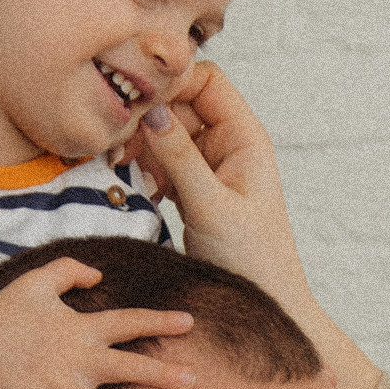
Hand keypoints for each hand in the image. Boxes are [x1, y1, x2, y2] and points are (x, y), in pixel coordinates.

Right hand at [0, 257, 196, 388]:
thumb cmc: (5, 310)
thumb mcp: (38, 279)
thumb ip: (71, 270)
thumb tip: (99, 274)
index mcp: (81, 328)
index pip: (128, 322)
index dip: (159, 321)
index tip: (190, 323)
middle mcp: (75, 359)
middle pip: (126, 368)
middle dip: (161, 375)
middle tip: (193, 383)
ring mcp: (56, 387)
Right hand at [130, 68, 381, 388]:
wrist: (267, 307)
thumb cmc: (252, 262)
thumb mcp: (210, 207)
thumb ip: (180, 158)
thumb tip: (151, 111)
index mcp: (246, 139)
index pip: (206, 81)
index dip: (171, 85)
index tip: (136, 108)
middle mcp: (232, 146)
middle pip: (183, 104)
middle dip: (151, 120)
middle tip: (122, 149)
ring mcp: (215, 168)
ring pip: (171, 134)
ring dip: (146, 148)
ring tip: (129, 172)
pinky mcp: (200, 191)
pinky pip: (168, 163)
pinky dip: (151, 170)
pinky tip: (144, 191)